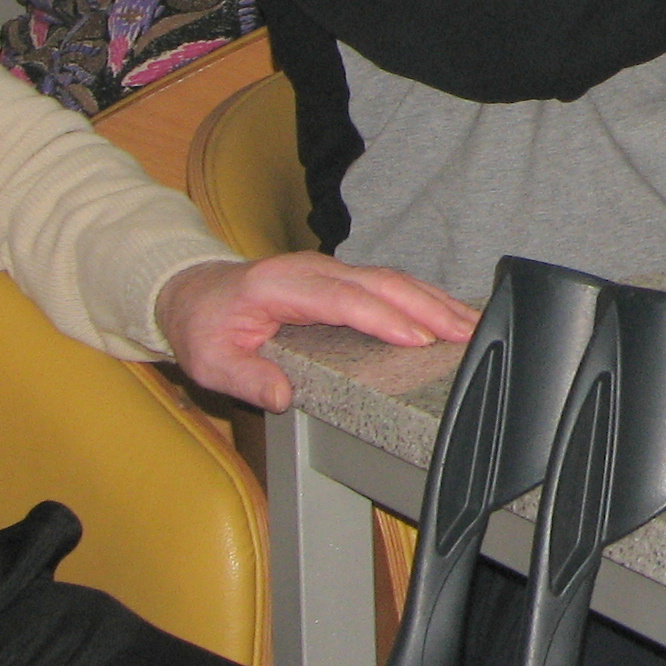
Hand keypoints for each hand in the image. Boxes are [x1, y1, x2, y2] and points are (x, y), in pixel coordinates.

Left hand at [155, 253, 477, 412]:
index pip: (343, 299)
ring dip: (434, 301)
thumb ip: (245, 378)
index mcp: (281, 284)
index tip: (420, 339)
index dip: (385, 319)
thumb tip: (282, 396)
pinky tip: (448, 312)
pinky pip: (388, 284)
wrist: (193, 291)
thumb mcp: (210, 360)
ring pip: (391, 280)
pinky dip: (423, 298)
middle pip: (381, 283)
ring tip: (472, 325)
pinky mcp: (341, 278)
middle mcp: (313, 269)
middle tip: (467, 334)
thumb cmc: (205, 326)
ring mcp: (330, 270)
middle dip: (428, 307)